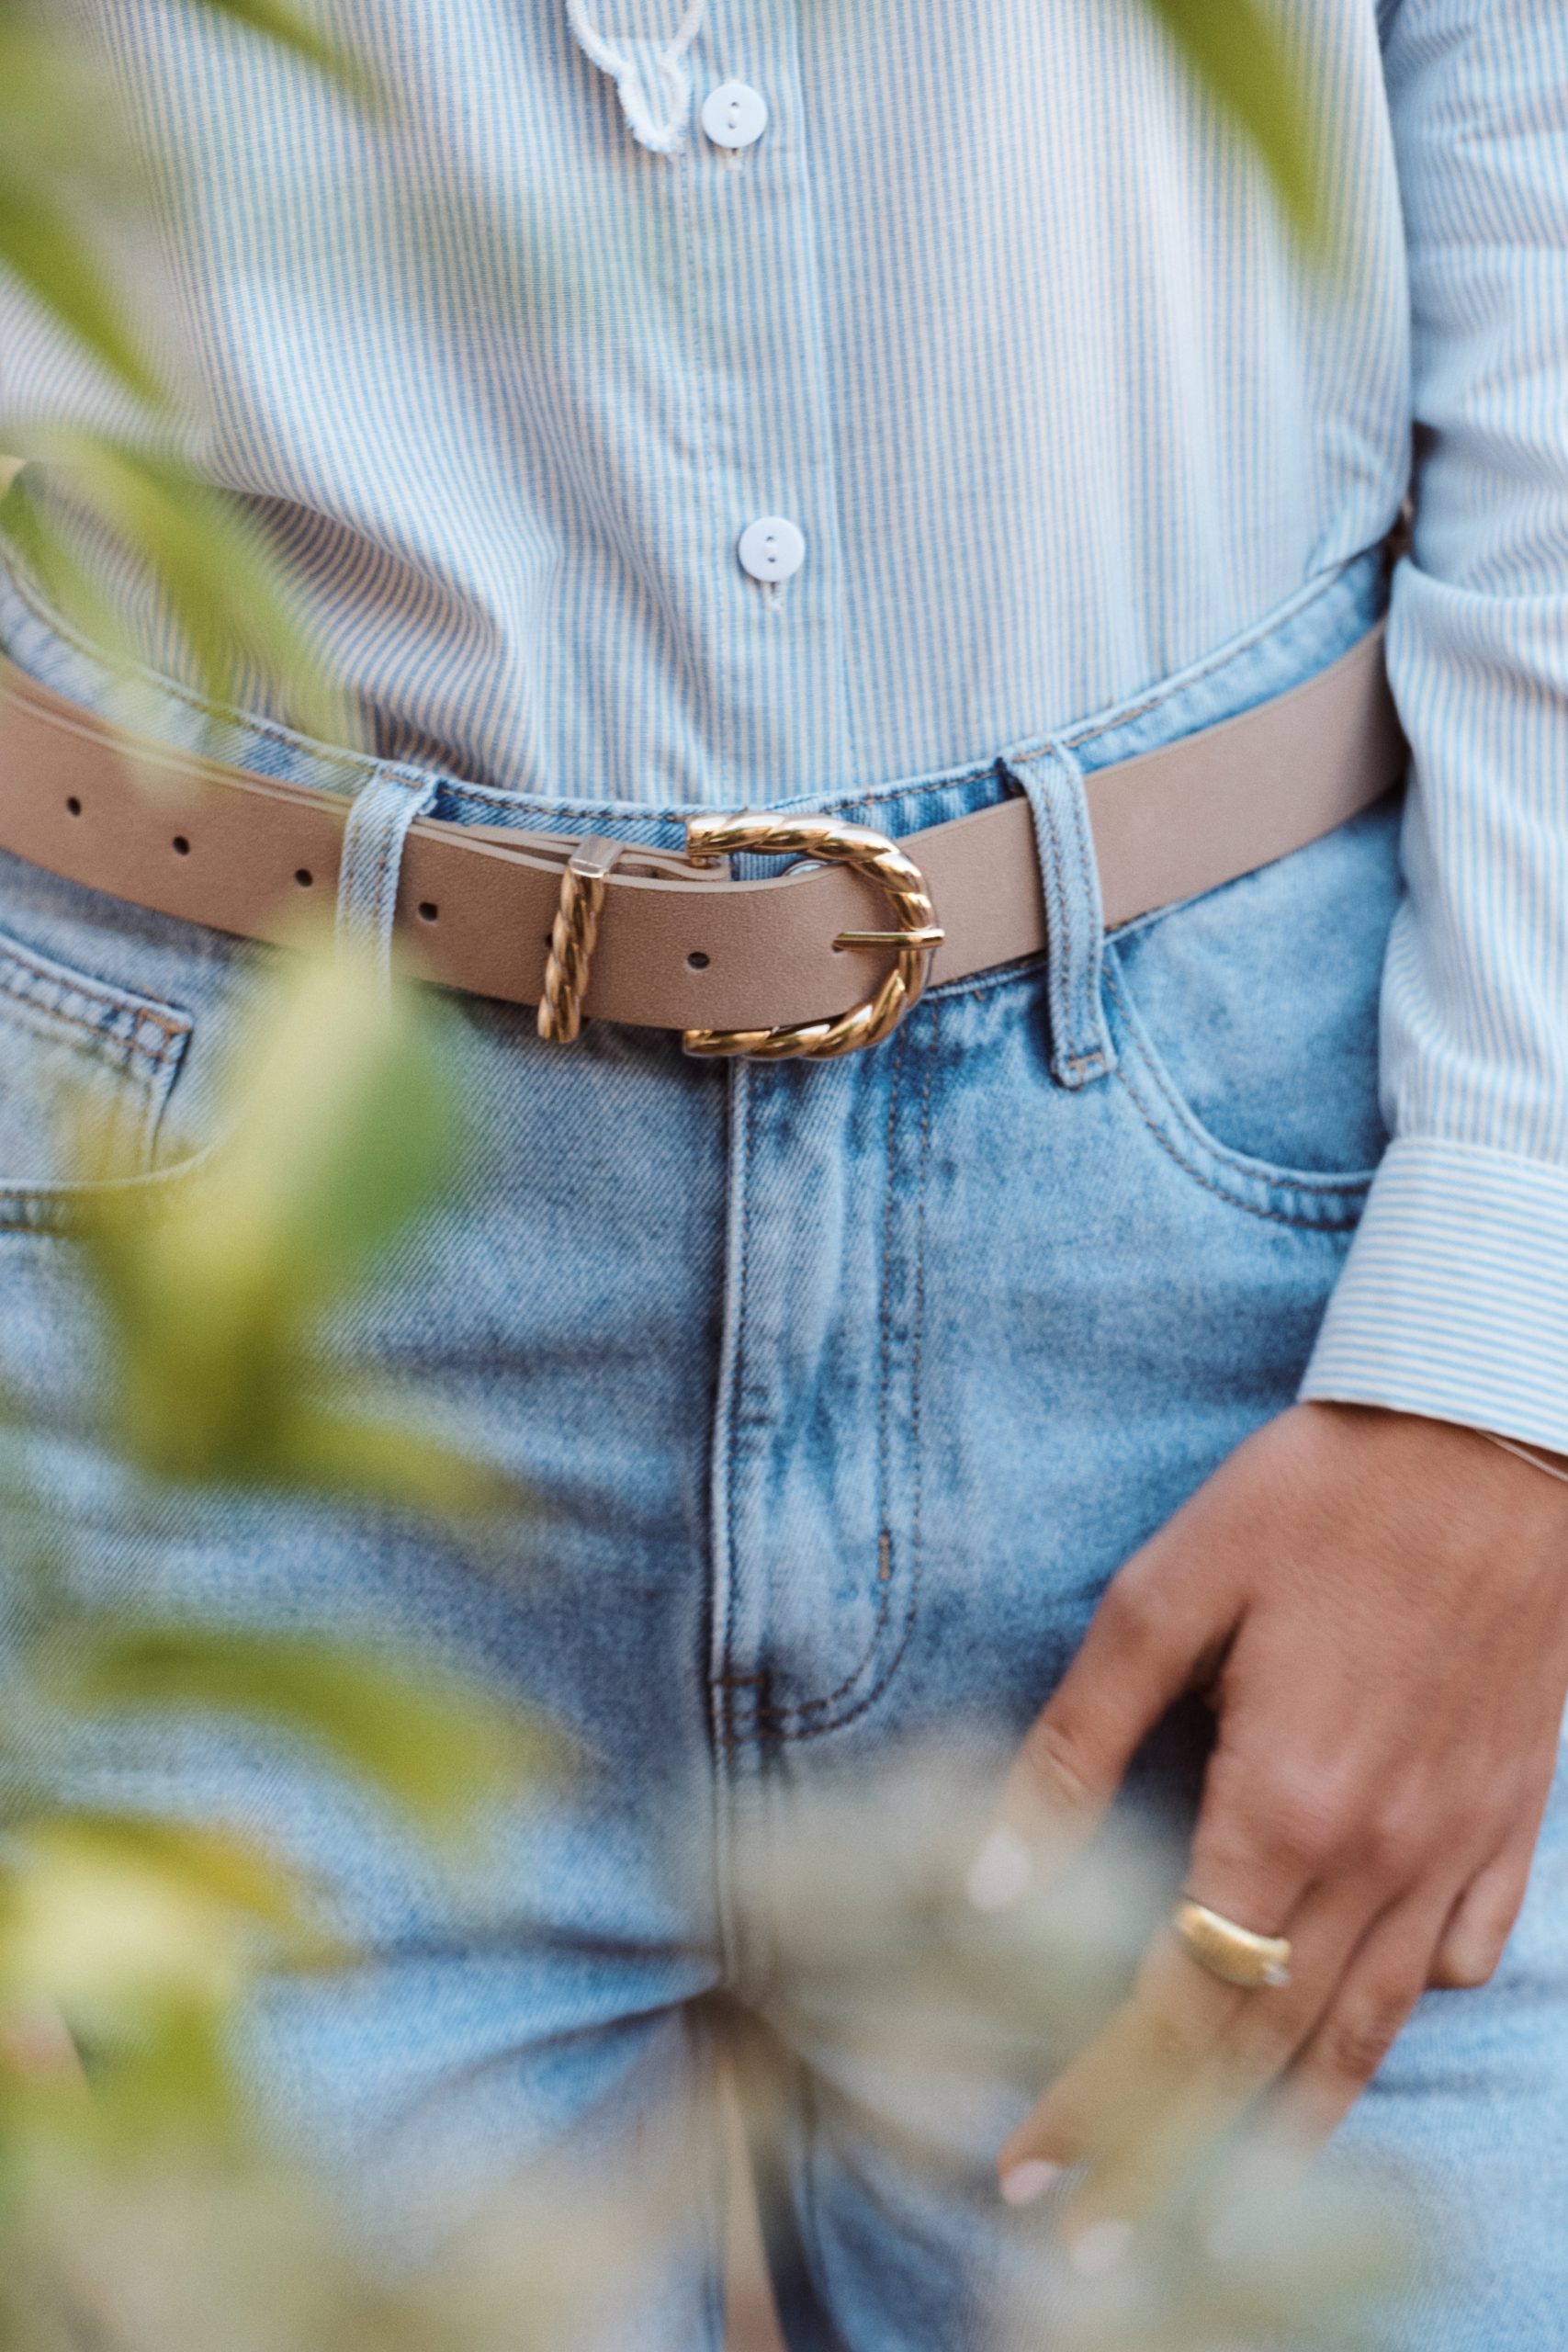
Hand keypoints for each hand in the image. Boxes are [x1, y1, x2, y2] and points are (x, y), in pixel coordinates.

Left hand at [977, 1402, 1567, 2242]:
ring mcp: (1453, 1848)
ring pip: (1366, 2031)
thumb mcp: (1169, 1592)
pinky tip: (1355, 2035)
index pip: (1172, 2005)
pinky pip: (1458, 1956)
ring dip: (1287, 2128)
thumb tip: (991, 1880)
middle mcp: (1373, 1858)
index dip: (1095, 2103)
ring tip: (1222, 2204)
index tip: (1026, 2175)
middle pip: (1265, 2051)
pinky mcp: (1506, 1818)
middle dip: (1172, 2159)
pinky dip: (1397, 2018)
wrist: (1496, 1431)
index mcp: (1278, 1806)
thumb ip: (1078, 1743)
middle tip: (1096, 2241)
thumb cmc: (1320, 1495)